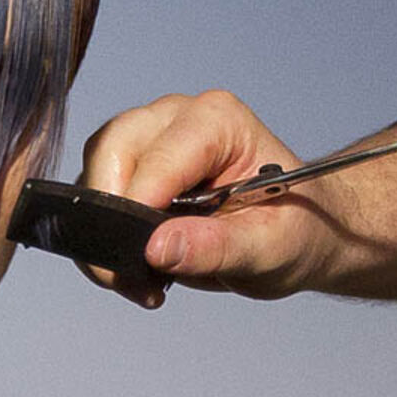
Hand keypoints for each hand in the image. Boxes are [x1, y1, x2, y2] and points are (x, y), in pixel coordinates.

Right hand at [77, 90, 325, 306]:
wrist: (300, 232)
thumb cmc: (295, 228)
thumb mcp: (270, 248)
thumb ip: (215, 248)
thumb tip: (156, 248)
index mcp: (218, 121)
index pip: (157, 157)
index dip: (138, 208)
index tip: (142, 258)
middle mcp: (178, 117)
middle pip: (112, 150)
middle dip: (108, 216)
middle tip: (127, 275)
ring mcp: (153, 138)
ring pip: (96, 170)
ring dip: (104, 231)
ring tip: (139, 279)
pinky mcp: (136, 168)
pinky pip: (97, 194)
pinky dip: (104, 238)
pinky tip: (137, 271)